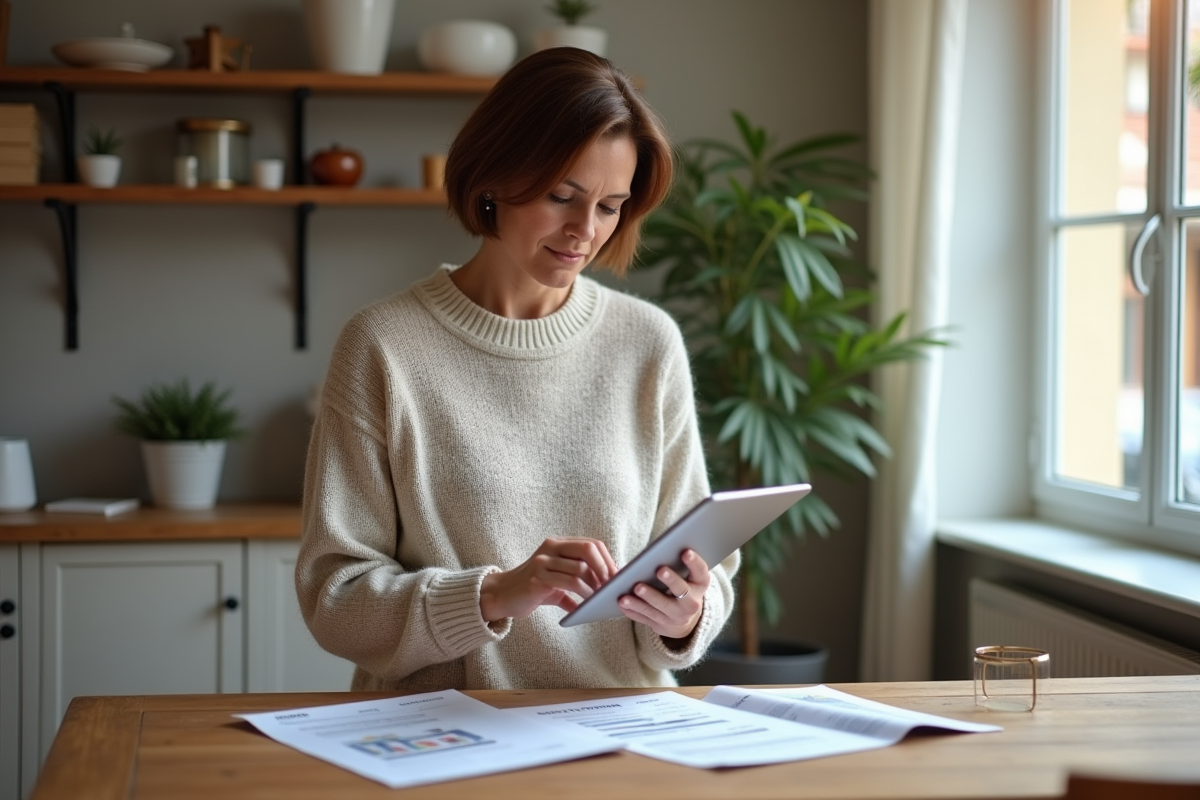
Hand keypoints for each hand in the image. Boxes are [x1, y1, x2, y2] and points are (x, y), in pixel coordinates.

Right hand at [480, 537, 617, 621]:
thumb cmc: (534, 589)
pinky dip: (582, 594)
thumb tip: (606, 591)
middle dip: (605, 568)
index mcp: (558, 544)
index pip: (591, 544)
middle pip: (589, 550)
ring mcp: (543, 562)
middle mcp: (550, 548)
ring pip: (581, 568)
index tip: (617, 576)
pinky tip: (586, 604)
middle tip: (611, 586)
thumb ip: (579, 581)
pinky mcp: (537, 578)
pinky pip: (568, 583)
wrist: (502, 596)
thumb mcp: (558, 581)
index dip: (608, 559)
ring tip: (599, 598)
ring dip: (595, 586)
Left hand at [618, 549, 708, 639]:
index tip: (685, 552)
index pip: (700, 572)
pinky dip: (632, 610)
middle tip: (660, 570)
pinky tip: (622, 601)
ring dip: (645, 598)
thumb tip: (660, 549)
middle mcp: (691, 603)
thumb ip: (678, 564)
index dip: (694, 562)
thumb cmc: (682, 586)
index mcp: (700, 585)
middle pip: (681, 591)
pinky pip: (644, 617)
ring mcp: (675, 617)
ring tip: (635, 587)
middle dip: (670, 580)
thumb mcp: (688, 576)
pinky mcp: (660, 625)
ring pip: (659, 607)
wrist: (684, 618)